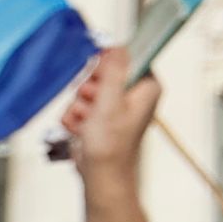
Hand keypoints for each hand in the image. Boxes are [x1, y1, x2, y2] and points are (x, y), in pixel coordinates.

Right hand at [60, 47, 154, 189]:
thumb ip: (113, 71)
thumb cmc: (111, 145)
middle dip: (88, 91)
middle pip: (101, 73)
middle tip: (92, 106)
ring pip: (85, 90)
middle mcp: (133, 93)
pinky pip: (79, 106)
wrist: (101, 176)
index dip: (106, 66)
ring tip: (88, 124)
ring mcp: (115, 105)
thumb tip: (117, 46)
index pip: (125, 57)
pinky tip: (81, 131)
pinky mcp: (99, 116)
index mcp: (146, 85)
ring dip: (79, 107)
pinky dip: (76, 119)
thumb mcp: (110, 101)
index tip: (98, 79)